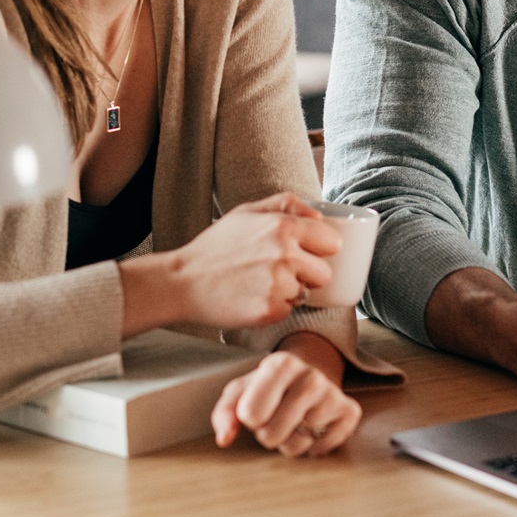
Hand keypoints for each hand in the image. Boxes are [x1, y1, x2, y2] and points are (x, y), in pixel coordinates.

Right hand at [119, 193, 341, 334]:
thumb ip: (286, 204)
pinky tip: (252, 298)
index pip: (332, 242)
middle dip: (307, 275)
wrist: (183, 282)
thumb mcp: (247, 212)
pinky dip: (274, 308)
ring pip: (306, 294)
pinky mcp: (270, 310)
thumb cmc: (216, 247)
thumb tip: (320, 215)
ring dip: (290, 292)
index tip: (305, 253)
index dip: (319, 249)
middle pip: (325, 273)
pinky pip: (288, 312)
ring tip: (260, 284)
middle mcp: (285, 254)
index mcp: (284, 226)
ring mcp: (278, 284)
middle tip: (278, 272)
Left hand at [213, 349, 362, 456]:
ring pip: (298, 444)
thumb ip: (225, 413)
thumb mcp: (241, 392)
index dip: (250, 420)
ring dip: (291, 440)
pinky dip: (314, 447)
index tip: (256, 409)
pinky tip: (313, 429)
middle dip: (268, 434)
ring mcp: (333, 393)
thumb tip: (225, 439)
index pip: (251, 415)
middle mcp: (310, 376)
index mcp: (280, 364)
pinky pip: (322, 448)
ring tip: (294, 422)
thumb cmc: (268, 388)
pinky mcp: (350, 412)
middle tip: (275, 418)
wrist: (310, 375)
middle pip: (272, 435)